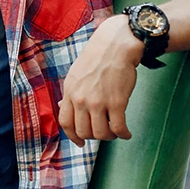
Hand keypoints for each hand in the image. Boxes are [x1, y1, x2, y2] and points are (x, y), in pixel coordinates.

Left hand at [58, 16, 143, 147]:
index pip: (65, 123)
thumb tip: (62, 108)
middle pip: (83, 132)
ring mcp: (98, 102)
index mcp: (69, 92)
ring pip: (101, 134)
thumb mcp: (75, 75)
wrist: (115, 46)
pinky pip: (119, 128)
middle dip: (93, 137)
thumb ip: (70, 93)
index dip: (73, 137)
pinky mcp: (117, 102)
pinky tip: (127, 133)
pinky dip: (124, 135)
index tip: (80, 143)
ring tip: (115, 132)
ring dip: (109, 137)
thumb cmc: (97, 59)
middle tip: (103, 132)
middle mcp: (81, 99)